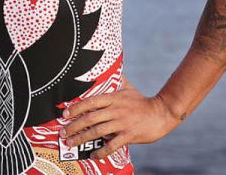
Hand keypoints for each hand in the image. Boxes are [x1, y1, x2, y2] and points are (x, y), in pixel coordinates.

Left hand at [60, 74, 180, 159]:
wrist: (162, 113)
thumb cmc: (143, 102)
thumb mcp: (129, 88)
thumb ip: (117, 81)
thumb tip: (109, 69)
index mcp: (115, 97)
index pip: (91, 101)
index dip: (76, 108)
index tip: (65, 114)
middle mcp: (117, 110)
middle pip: (91, 117)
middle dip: (74, 126)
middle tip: (63, 133)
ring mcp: (123, 123)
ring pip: (98, 131)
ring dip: (82, 138)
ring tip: (71, 143)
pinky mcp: (130, 135)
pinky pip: (112, 145)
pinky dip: (101, 151)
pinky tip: (93, 154)